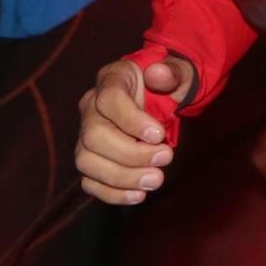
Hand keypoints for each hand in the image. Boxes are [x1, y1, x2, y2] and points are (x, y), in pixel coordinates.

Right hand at [76, 56, 194, 204]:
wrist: (162, 96)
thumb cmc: (170, 82)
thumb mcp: (180, 71)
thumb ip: (174, 71)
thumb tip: (159, 73)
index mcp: (112, 79)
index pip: (109, 99)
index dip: (131, 120)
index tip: (159, 134)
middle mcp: (91, 107)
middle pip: (93, 136)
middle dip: (131, 153)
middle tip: (165, 158)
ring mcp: (86, 134)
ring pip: (86, 161)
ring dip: (121, 177)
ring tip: (155, 180)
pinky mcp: (91, 159)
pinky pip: (89, 180)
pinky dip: (111, 192)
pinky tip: (138, 195)